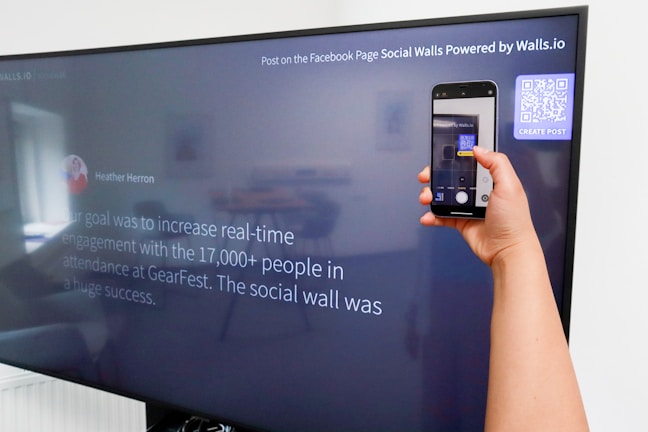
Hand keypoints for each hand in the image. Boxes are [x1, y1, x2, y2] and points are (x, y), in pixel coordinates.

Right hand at [418, 146, 539, 266]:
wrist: (507, 250)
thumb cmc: (513, 220)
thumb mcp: (509, 186)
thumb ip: (496, 163)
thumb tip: (478, 149)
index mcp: (490, 179)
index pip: (469, 162)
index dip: (454, 157)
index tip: (441, 155)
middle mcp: (477, 191)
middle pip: (450, 177)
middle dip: (435, 175)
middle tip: (426, 177)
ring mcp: (467, 206)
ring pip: (443, 195)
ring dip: (430, 195)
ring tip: (426, 198)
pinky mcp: (460, 221)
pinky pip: (441, 216)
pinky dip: (431, 216)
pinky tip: (427, 216)